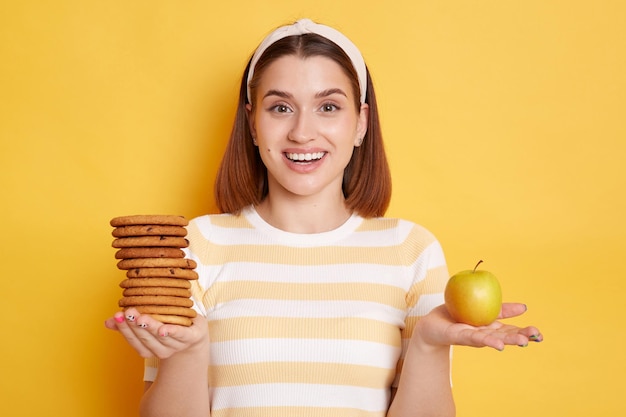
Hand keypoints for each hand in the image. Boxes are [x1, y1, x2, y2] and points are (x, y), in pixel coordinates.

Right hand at [104, 308, 208, 358]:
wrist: (195, 336)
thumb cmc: (168, 326)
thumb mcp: (148, 327)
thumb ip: (128, 325)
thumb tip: (107, 321)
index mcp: (150, 349)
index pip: (134, 340)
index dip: (124, 329)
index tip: (116, 316)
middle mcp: (163, 350)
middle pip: (146, 338)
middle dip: (135, 326)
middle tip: (126, 313)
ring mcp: (178, 344)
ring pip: (161, 336)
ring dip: (150, 326)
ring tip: (140, 317)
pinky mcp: (192, 336)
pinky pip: (181, 335)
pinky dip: (172, 332)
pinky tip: (164, 330)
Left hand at [414, 303, 542, 351]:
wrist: (431, 324)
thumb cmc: (456, 315)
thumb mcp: (482, 307)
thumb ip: (502, 309)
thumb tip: (525, 307)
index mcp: (490, 328)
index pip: (511, 330)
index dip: (525, 332)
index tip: (540, 334)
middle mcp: (484, 334)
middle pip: (504, 336)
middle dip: (520, 337)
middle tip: (536, 337)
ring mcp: (472, 336)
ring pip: (492, 338)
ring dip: (507, 341)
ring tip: (522, 342)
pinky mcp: (459, 336)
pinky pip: (474, 337)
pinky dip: (487, 340)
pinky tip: (499, 344)